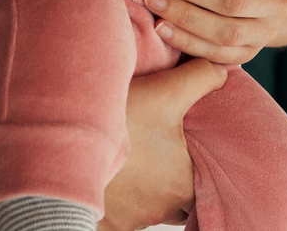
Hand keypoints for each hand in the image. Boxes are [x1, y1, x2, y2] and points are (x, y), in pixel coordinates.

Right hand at [100, 58, 227, 230]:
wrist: (63, 145)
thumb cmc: (122, 121)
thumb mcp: (165, 91)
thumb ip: (200, 78)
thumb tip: (223, 70)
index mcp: (182, 186)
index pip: (203, 187)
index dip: (197, 168)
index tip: (186, 152)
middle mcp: (160, 210)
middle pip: (177, 202)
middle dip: (172, 182)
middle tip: (161, 154)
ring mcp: (130, 220)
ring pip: (147, 207)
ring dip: (144, 189)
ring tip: (136, 159)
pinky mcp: (104, 223)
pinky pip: (119, 214)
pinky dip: (118, 197)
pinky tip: (111, 172)